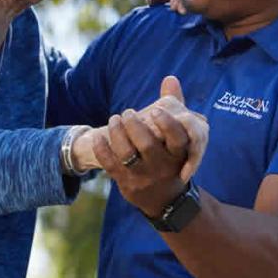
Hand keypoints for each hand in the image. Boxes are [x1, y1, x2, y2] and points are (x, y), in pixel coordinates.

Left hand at [71, 76, 208, 180]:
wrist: (164, 199)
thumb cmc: (171, 159)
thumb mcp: (179, 140)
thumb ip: (175, 107)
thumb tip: (170, 78)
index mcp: (178, 154)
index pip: (178, 139)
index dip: (166, 124)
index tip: (154, 110)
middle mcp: (161, 166)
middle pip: (147, 144)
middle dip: (135, 125)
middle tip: (128, 112)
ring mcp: (142, 176)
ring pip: (127, 154)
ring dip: (117, 132)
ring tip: (115, 119)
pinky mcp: (125, 182)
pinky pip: (110, 165)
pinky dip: (102, 149)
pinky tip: (99, 136)